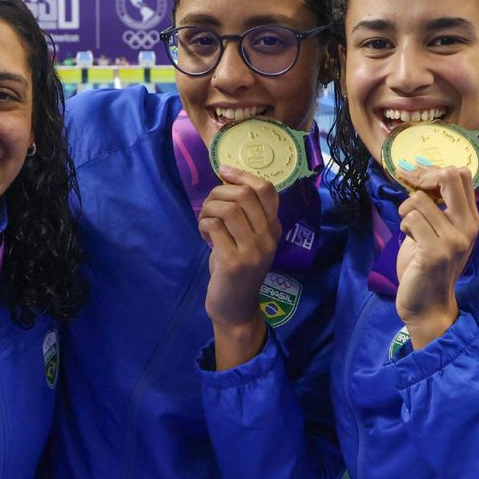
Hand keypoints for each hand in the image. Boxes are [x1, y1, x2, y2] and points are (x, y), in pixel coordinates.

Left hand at [198, 166, 279, 368]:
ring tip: (205, 221)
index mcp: (273, 228)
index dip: (243, 175)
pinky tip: (204, 235)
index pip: (267, 190)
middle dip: (219, 192)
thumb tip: (226, 182)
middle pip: (245, 194)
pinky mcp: (234, 261)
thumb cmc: (237, 269)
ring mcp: (253, 250)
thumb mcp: (248, 240)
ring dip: (209, 209)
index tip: (224, 171)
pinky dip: (204, 224)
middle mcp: (268, 237)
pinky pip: (215, 226)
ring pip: (229, 208)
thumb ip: (244, 216)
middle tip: (208, 206)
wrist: (235, 308)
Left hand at [395, 165, 478, 348]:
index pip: (462, 175)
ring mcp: (454, 240)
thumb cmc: (426, 265)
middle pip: (449, 177)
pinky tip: (408, 239)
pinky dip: (403, 225)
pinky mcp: (435, 252)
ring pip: (419, 200)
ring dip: (405, 211)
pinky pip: (411, 219)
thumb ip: (436, 206)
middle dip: (422, 179)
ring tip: (409, 229)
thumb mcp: (438, 231)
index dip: (434, 171)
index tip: (416, 179)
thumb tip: (418, 172)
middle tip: (410, 197)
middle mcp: (467, 226)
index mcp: (471, 219)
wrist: (428, 304)